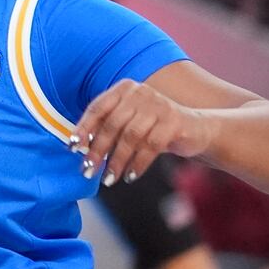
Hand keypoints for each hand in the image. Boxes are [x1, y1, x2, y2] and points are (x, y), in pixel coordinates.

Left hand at [70, 78, 220, 184]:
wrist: (196, 129)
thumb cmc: (152, 128)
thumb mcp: (127, 123)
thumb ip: (106, 128)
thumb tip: (77, 147)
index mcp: (124, 89)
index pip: (97, 108)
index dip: (83, 128)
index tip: (72, 147)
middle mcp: (140, 92)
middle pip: (112, 124)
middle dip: (98, 150)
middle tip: (87, 170)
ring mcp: (159, 105)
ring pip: (131, 137)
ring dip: (117, 161)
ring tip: (109, 179)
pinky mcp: (175, 121)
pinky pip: (151, 146)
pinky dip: (138, 163)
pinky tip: (130, 176)